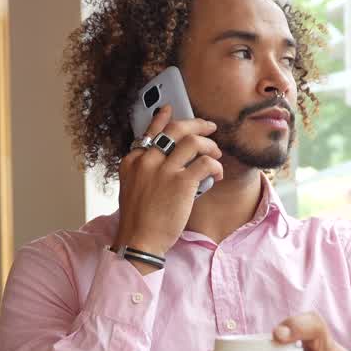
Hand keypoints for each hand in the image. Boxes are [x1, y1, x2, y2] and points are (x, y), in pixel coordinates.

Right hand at [113, 104, 223, 258]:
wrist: (139, 241)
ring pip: (193, 141)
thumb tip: (165, 162)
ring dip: (210, 145)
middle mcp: (147, 160)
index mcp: (133, 161)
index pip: (150, 132)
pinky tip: (218, 174)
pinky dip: (216, 166)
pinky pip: (206, 163)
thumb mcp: (133, 188)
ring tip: (217, 154)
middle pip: (175, 129)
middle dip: (196, 124)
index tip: (169, 109)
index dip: (162, 119)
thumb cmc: (139, 221)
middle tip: (209, 127)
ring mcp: (164, 170)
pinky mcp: (181, 182)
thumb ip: (145, 171)